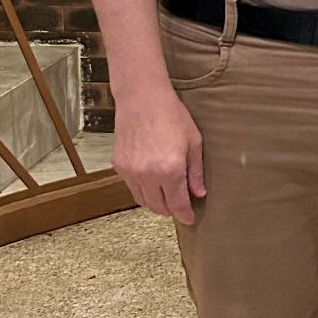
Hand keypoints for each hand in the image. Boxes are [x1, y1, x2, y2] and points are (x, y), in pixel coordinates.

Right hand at [112, 85, 205, 224]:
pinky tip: (151, 178)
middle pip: (158, 207)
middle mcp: (148, 175)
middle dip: (171, 210)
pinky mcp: (119, 165)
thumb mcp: (193, 142)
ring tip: (166, 193)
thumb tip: (198, 193)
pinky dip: (142, 188)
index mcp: (170, 170)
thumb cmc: (172, 115)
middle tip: (180, 205)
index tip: (190, 219)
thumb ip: (195, 172)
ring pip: (142, 200)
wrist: (142, 98)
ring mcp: (130, 171)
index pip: (177, 205)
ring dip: (155, 201)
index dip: (185, 215)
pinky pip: (131, 186)